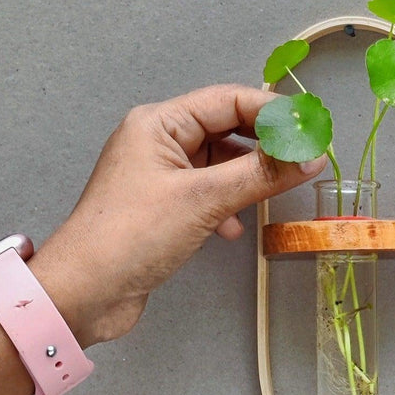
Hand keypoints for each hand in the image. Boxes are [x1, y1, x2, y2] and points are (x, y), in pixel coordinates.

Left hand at [30, 84, 326, 346]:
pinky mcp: (164, 207)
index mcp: (159, 124)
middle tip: (304, 160)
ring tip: (275, 193)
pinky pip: (210, 192)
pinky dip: (230, 204)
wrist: (83, 293)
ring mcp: (160, 175)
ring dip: (248, 177)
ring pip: (220, 163)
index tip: (311, 132)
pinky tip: (235, 227)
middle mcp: (158, 142)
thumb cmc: (131, 236)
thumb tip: (309, 158)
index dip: (273, 113)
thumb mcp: (204, 200)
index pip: (228, 101)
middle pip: (226, 129)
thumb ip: (261, 175)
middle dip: (265, 145)